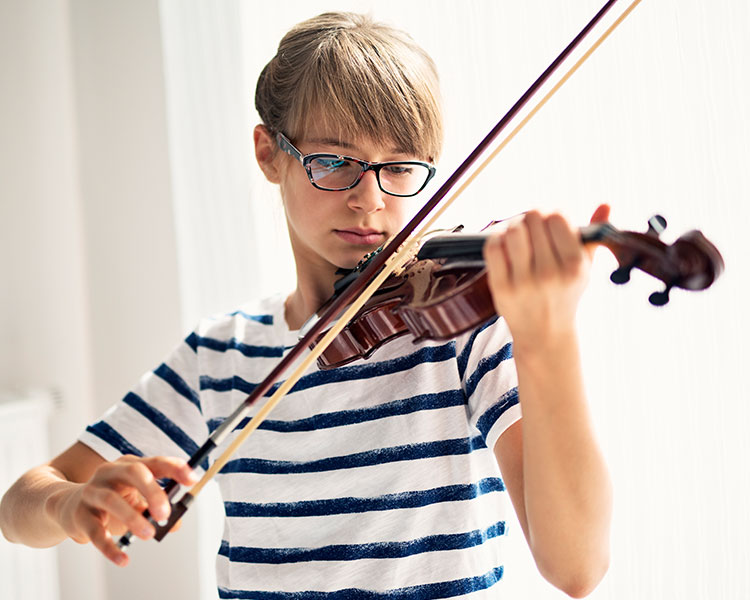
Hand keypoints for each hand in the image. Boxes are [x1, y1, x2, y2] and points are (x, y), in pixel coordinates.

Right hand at [52, 455, 196, 565]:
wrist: (67, 506)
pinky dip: (109, 547)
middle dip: (152, 492)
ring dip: (132, 518)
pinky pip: (95, 531)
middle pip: (134, 473)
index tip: (192, 479)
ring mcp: (93, 492)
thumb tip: (176, 524)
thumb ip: (158, 508)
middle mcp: (110, 473)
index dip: (174, 468)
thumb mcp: (136, 499)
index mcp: (130, 465)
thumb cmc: (112, 499)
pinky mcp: (79, 515)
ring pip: (112, 500)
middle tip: (165, 514)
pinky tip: (123, 559)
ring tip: (148, 534)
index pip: (155, 462)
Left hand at [483, 205, 609, 353]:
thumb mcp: (585, 268)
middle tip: (531, 228)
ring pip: (512, 230)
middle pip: (532, 219)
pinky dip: (496, 239)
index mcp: (574, 266)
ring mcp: (524, 282)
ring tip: (517, 235)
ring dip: (512, 226)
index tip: (549, 222)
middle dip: (531, 218)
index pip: (557, 217)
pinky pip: (493, 248)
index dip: (551, 214)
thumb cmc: (565, 295)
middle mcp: (550, 274)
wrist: (545, 333)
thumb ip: (593, 236)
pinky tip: (504, 245)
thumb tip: (606, 204)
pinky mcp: (502, 288)